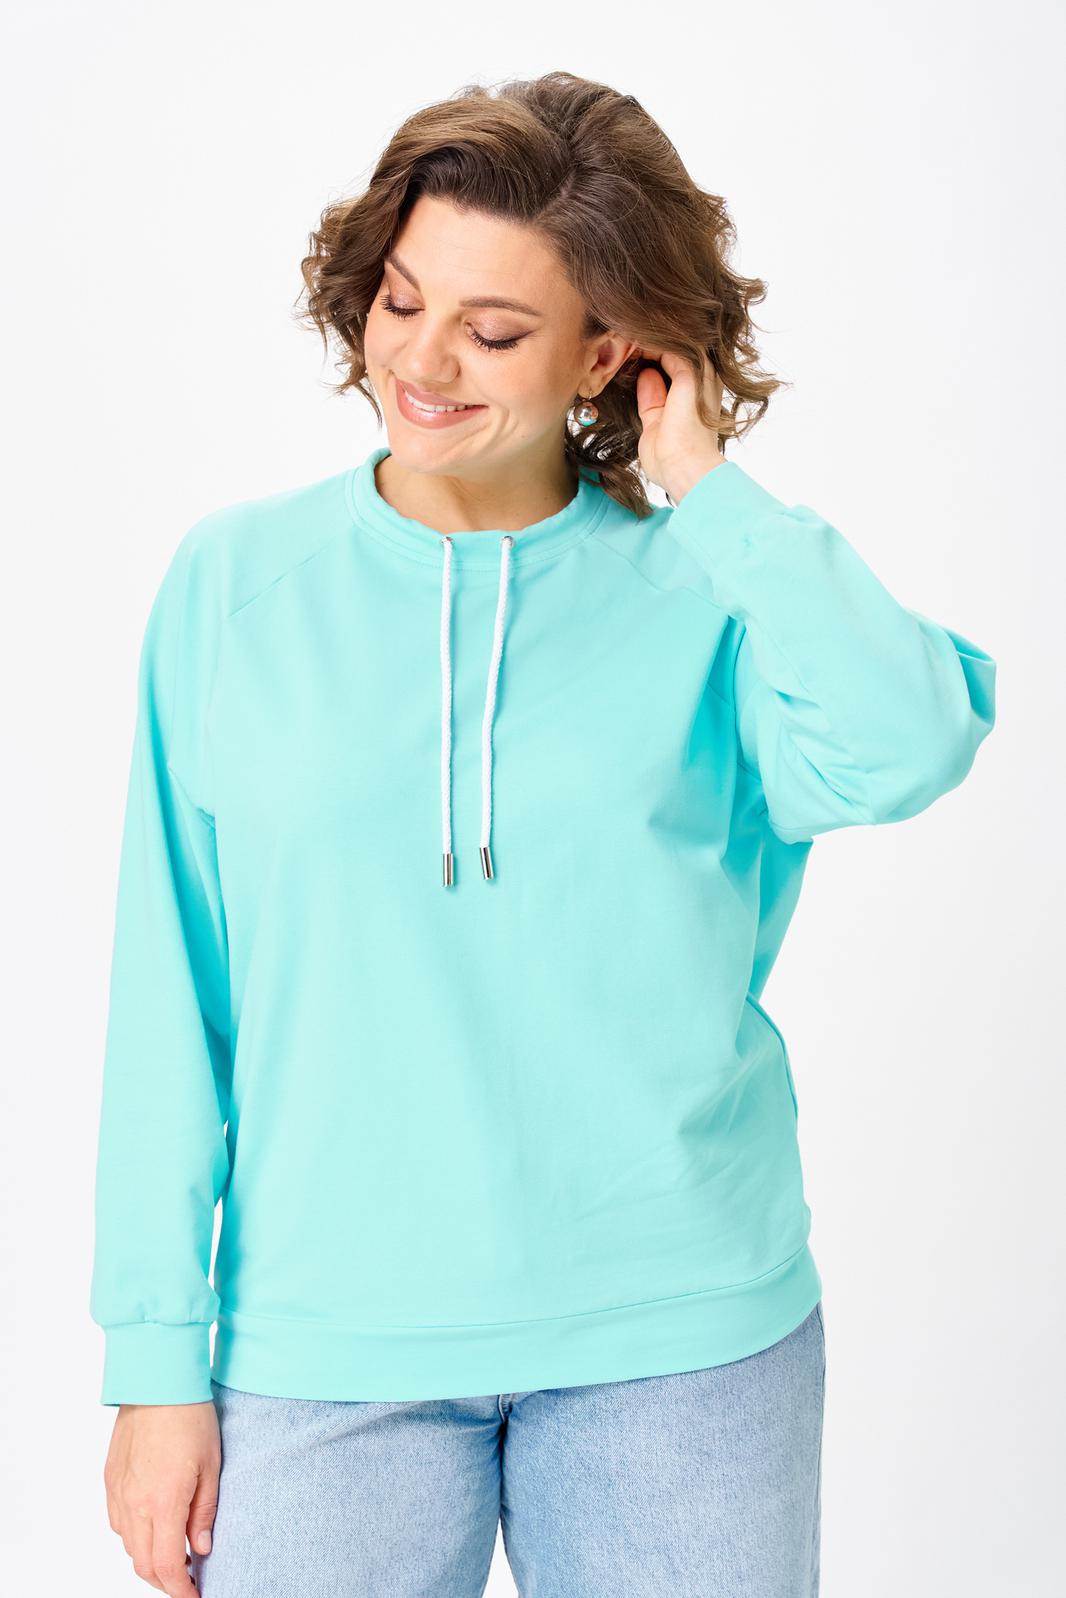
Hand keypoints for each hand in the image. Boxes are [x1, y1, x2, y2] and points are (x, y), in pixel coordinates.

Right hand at [104, 1401, 220, 1592]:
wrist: (157, 1380)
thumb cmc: (190, 1417)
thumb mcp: (212, 1466)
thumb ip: (203, 1513)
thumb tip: (201, 1548)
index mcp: (163, 1502)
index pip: (166, 1566)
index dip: (181, 1590)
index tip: (195, 1595)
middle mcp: (134, 1503)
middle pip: (143, 1564)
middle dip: (166, 1581)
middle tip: (189, 1578)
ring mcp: (118, 1492)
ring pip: (128, 1546)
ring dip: (149, 1558)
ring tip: (176, 1552)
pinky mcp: (110, 1479)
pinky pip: (118, 1522)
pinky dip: (134, 1536)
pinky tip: (154, 1526)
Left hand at [635, 347, 726, 502]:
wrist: (683, 469)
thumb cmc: (670, 459)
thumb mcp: (654, 423)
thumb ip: (652, 399)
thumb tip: (646, 376)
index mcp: (696, 395)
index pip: (672, 365)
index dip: (648, 358)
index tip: (623, 355)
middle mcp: (703, 381)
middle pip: (674, 350)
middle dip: (646, 344)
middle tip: (620, 341)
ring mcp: (700, 375)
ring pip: (673, 343)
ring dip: (647, 339)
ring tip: (622, 337)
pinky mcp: (691, 373)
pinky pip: (668, 346)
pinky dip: (648, 343)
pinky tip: (629, 343)